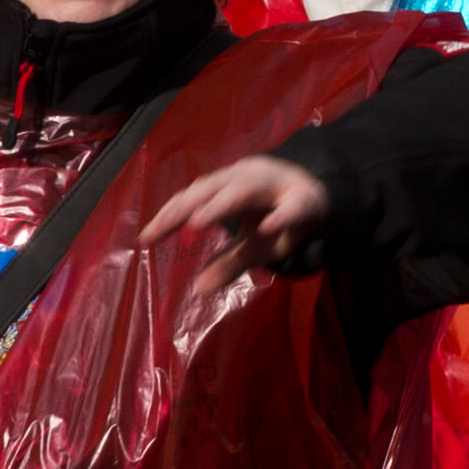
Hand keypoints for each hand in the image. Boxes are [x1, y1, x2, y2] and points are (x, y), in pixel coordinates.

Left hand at [140, 151, 330, 270]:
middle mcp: (247, 178)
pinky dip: (281, 216)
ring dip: (220, 203)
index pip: (192, 197)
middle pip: (210, 188)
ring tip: (197, 221)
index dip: (168, 216)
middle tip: (162, 228)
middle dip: (186, 206)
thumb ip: (227, 263)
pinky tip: (269, 228)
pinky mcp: (306, 199)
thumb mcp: (252, 245)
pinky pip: (293, 207)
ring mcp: (277, 185)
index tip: (145, 240)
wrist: (323, 197)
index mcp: (228, 185)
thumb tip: (199, 290)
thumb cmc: (276, 217)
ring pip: (244, 189)